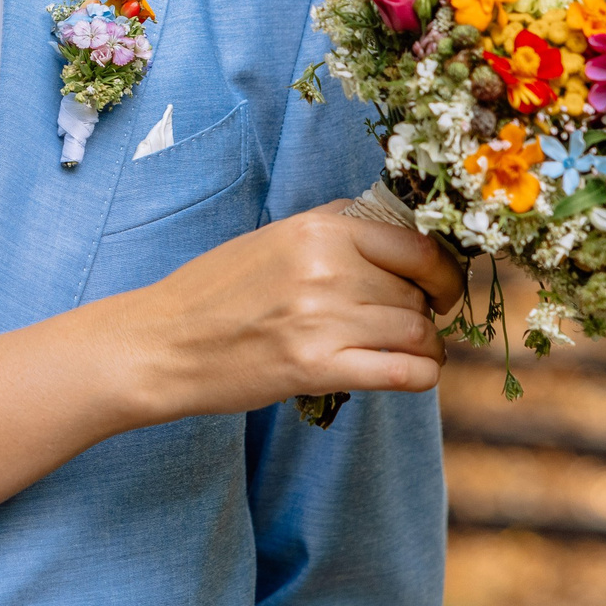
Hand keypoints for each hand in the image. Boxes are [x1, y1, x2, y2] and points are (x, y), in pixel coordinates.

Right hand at [110, 204, 463, 420]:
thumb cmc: (216, 292)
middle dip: (425, 313)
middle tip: (412, 326)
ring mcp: (321, 318)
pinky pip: (403, 372)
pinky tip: (413, 375)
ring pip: (417, 332)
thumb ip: (333, 234)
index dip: (443, 271)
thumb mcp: (274, 240)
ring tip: (413, 354)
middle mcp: (325, 267)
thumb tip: (400, 241)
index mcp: (317, 228)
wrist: (162, 342)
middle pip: (416, 293)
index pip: (416, 245)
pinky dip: (421, 376)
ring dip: (427, 348)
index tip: (442, 288)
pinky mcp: (316, 366)